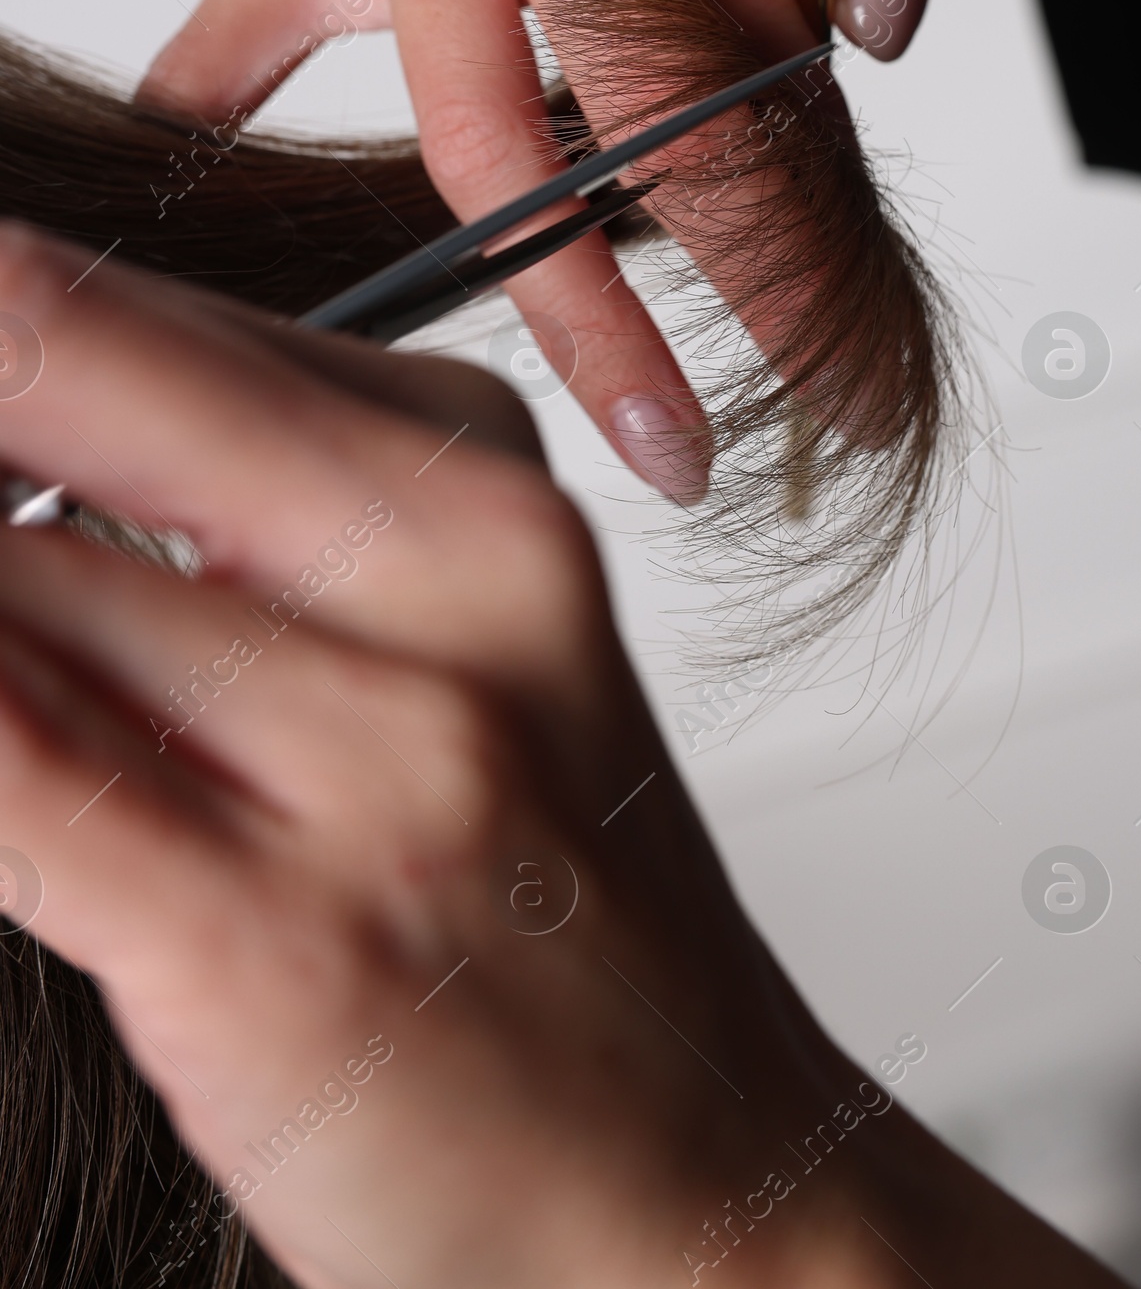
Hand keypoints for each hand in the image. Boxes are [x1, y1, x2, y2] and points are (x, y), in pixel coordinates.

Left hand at [0, 225, 1113, 1287]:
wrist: (705, 1190)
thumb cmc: (549, 919)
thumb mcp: (445, 652)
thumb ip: (230, 524)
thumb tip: (7, 430)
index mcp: (475, 481)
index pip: (126, 316)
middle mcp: (446, 578)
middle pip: (53, 390)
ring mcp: (378, 757)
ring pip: (9, 584)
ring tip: (0, 640)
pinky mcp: (277, 944)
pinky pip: (9, 776)